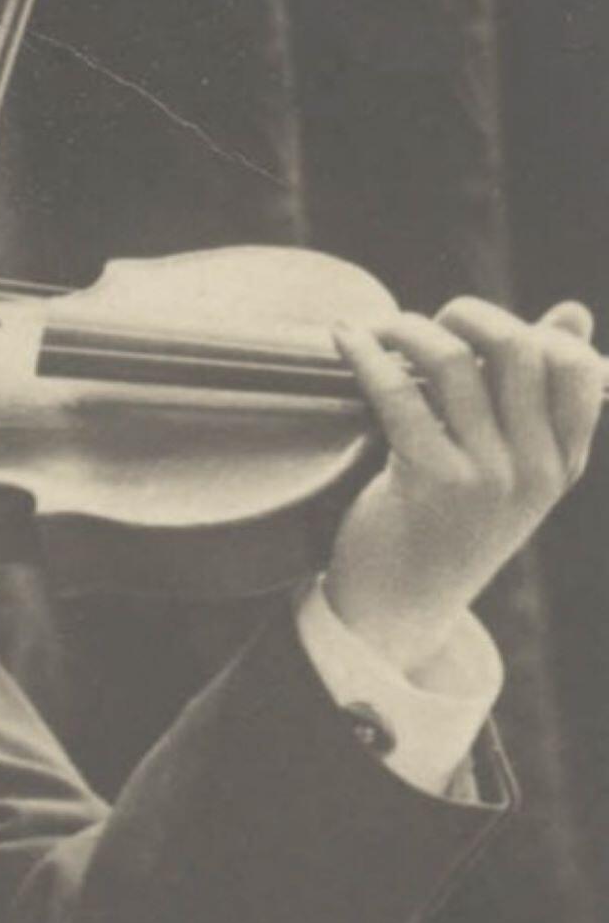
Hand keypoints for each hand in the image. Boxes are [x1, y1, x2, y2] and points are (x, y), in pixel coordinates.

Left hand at [325, 297, 601, 675]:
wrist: (399, 610)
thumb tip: (572, 312)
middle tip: (428, 322)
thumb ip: (538, 394)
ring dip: (408, 329)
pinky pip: (398, 394)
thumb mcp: (509, 468)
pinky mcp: (430, 483)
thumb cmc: (448, 527)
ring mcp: (487, 478)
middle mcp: (534, 470)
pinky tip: (344, 338)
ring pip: (455, 363)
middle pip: (519, 349)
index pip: (579, 369)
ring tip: (380, 327)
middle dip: (469, 315)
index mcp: (562, 464)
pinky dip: (366, 355)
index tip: (481, 332)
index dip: (531, 330)